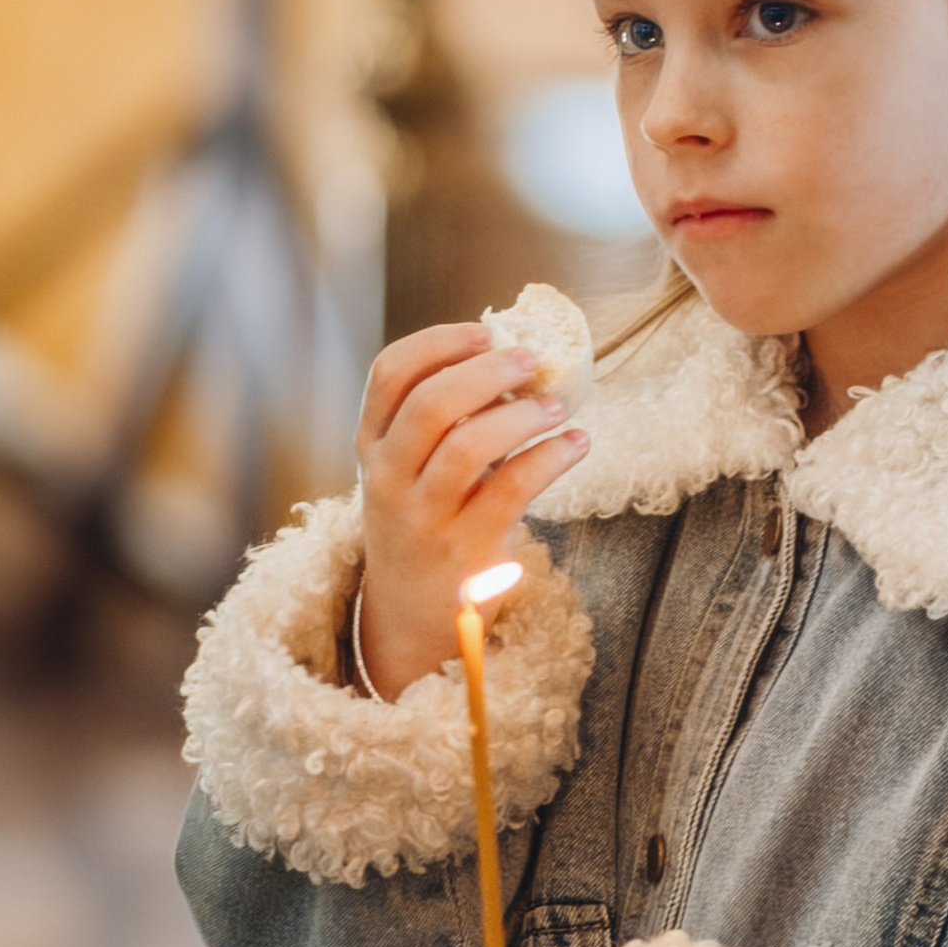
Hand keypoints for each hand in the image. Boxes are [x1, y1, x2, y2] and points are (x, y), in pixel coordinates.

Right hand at [355, 324, 589, 694]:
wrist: (412, 614)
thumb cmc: (424, 521)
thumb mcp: (408, 470)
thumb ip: (442, 420)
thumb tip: (511, 357)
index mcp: (371, 447)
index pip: (388, 375)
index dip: (438, 343)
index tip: (483, 332)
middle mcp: (387, 480)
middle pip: (430, 405)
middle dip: (487, 372)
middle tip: (530, 360)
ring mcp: (424, 517)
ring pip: (469, 447)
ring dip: (522, 416)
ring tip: (556, 406)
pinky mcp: (466, 550)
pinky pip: (512, 489)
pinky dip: (552, 456)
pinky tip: (577, 443)